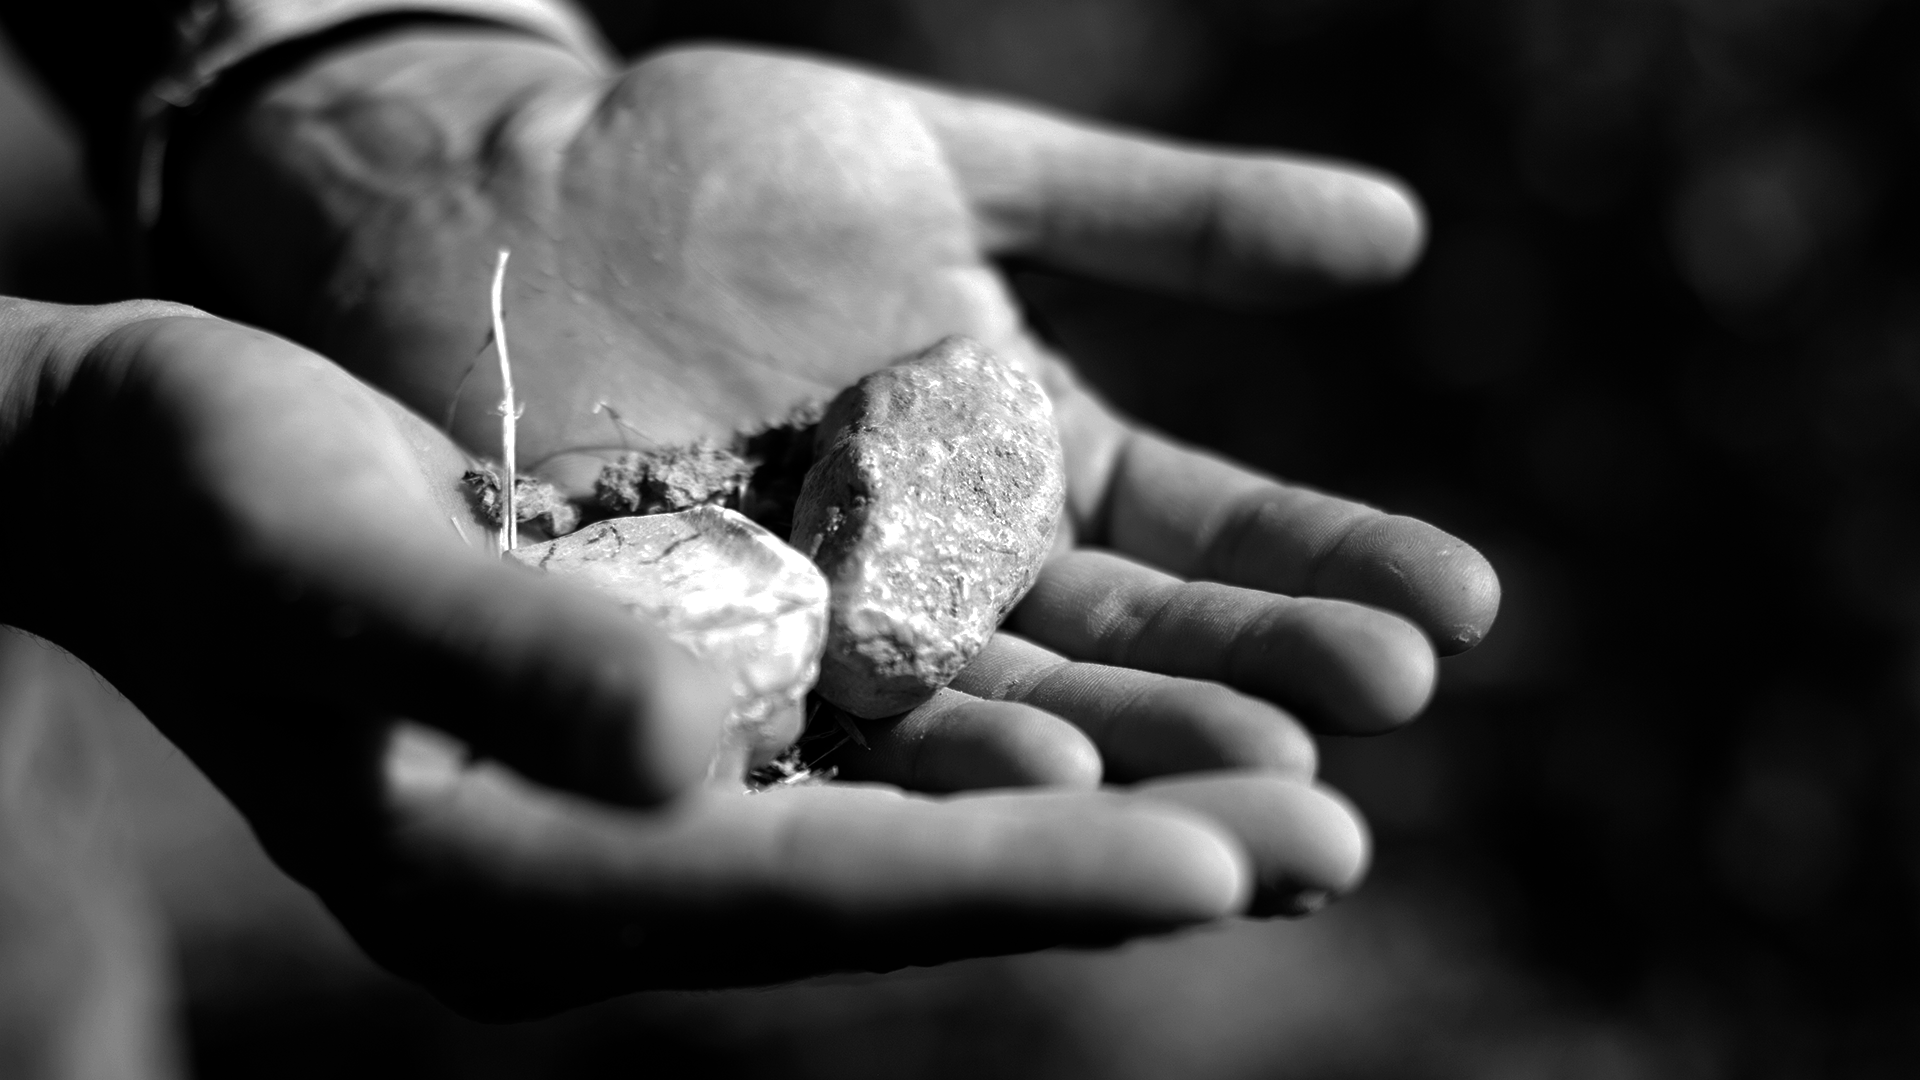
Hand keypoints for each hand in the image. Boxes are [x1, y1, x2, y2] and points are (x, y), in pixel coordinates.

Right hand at [0, 301, 1364, 1014]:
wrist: (149, 463)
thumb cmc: (198, 495)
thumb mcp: (323, 556)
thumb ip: (498, 658)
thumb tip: (696, 756)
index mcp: (518, 883)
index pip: (810, 896)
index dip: (1018, 879)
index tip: (1216, 870)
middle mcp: (612, 873)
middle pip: (907, 882)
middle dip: (1118, 861)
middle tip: (1333, 843)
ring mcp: (657, 807)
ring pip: (921, 814)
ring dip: (1108, 798)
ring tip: (1304, 788)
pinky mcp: (687, 722)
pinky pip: (884, 737)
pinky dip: (1017, 726)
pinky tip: (1145, 709)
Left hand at [175, 34, 1496, 782]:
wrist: (485, 201)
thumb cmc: (710, 168)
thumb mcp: (954, 175)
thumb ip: (1161, 215)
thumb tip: (1403, 236)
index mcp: (1026, 464)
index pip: (1212, 540)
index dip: (1331, 571)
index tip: (1460, 608)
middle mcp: (955, 578)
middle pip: (1134, 660)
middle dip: (1263, 691)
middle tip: (1387, 716)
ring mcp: (845, 646)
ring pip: (1016, 724)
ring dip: (1143, 764)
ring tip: (1269, 796)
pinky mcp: (726, 691)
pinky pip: (846, 742)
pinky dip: (949, 774)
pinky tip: (1042, 801)